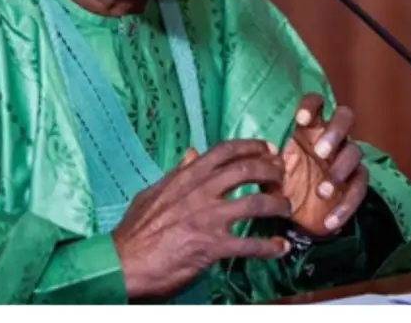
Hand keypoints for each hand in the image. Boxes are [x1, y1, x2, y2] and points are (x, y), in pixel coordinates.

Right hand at [112, 139, 292, 300]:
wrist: (124, 262)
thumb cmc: (135, 230)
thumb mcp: (152, 192)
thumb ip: (175, 174)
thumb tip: (191, 155)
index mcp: (186, 177)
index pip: (225, 151)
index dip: (252, 147)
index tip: (268, 150)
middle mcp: (200, 192)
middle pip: (247, 170)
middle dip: (271, 170)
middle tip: (282, 176)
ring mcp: (208, 218)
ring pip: (257, 203)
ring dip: (278, 205)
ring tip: (286, 209)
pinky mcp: (213, 246)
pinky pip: (251, 245)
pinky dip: (270, 246)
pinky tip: (280, 247)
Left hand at [280, 93, 368, 236]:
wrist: (296, 217)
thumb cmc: (282, 185)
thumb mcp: (270, 173)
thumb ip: (267, 162)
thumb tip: (263, 157)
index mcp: (310, 129)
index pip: (317, 102)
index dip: (312, 105)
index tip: (299, 120)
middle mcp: (332, 138)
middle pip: (345, 117)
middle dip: (335, 132)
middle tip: (320, 152)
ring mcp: (346, 160)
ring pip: (355, 152)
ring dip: (339, 170)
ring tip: (321, 192)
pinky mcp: (355, 184)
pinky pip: (359, 189)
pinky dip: (345, 206)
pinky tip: (329, 221)